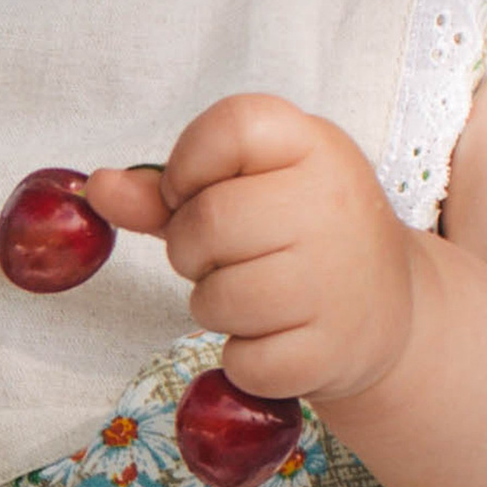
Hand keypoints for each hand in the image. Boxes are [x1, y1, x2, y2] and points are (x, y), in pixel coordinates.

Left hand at [86, 93, 417, 403]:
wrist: (389, 313)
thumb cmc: (299, 238)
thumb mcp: (245, 192)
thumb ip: (165, 190)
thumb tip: (98, 188)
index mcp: (313, 145)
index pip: (233, 125)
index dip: (189, 163)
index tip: (191, 190)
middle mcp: (333, 204)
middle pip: (210, 220)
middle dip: (191, 249)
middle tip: (222, 257)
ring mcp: (338, 280)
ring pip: (217, 298)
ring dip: (213, 305)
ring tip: (253, 295)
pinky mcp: (333, 349)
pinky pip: (243, 360)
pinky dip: (244, 359)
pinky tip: (277, 337)